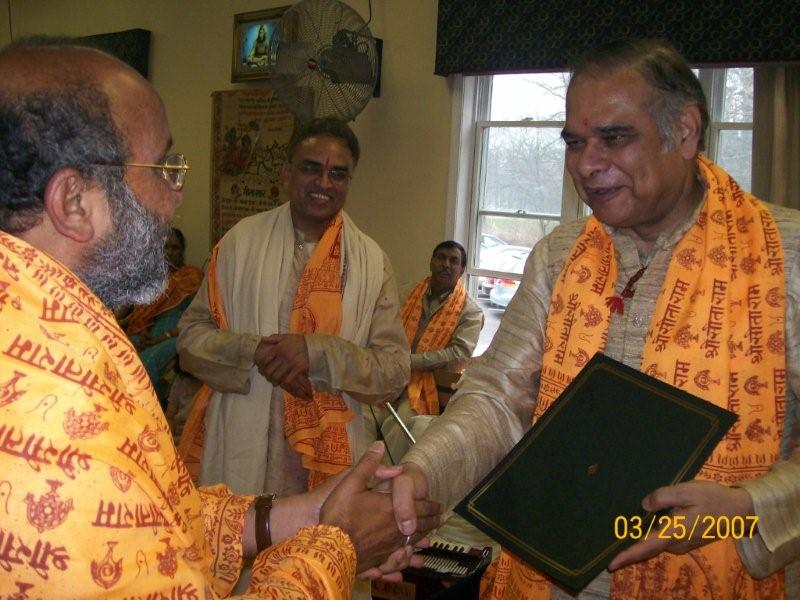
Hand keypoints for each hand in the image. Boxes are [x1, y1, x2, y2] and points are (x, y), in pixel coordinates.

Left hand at [254, 334, 311, 398]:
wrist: (314, 346)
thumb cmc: (299, 341)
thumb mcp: (286, 337)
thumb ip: (274, 338)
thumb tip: (262, 339)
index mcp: (278, 348)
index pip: (264, 360)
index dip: (261, 367)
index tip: (262, 369)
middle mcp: (283, 356)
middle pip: (269, 370)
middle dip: (267, 375)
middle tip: (268, 377)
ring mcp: (290, 363)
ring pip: (277, 376)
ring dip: (275, 381)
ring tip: (275, 381)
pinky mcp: (298, 369)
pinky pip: (288, 380)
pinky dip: (284, 383)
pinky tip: (284, 382)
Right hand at [320, 442, 440, 573]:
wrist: (329, 549)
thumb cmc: (339, 515)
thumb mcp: (350, 484)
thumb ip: (367, 465)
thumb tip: (379, 444)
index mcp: (391, 508)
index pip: (419, 506)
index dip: (430, 505)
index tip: (438, 505)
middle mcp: (395, 528)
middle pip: (420, 525)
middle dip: (431, 521)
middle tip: (440, 520)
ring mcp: (389, 547)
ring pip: (412, 542)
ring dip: (423, 538)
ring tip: (429, 539)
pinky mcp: (380, 561)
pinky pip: (400, 560)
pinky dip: (408, 558)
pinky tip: (409, 560)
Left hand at [608, 480, 754, 570]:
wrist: (739, 510)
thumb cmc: (712, 498)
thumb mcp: (686, 490)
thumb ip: (662, 497)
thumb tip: (644, 505)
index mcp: (675, 532)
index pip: (646, 547)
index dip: (628, 556)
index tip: (612, 564)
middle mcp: (677, 543)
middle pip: (648, 548)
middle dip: (630, 549)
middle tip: (610, 546)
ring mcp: (682, 544)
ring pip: (656, 543)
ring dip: (642, 539)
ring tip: (623, 529)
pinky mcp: (686, 541)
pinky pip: (664, 540)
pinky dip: (653, 535)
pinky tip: (645, 523)